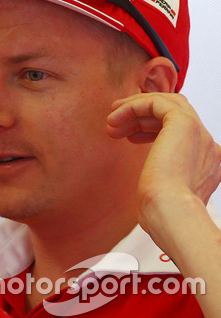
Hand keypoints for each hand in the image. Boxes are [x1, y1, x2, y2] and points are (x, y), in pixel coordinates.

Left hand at [106, 93, 220, 221]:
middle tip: (115, 123)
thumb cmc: (161, 214)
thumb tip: (152, 182)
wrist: (171, 214)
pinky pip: (156, 102)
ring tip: (110, 120)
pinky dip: (133, 106)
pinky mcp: (184, 124)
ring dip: (135, 108)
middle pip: (175, 114)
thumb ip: (162, 181)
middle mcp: (207, 146)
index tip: (128, 137)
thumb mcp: (162, 194)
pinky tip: (114, 119)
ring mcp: (199, 134)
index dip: (152, 129)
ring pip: (168, 103)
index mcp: (206, 164)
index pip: (182, 133)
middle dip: (143, 115)